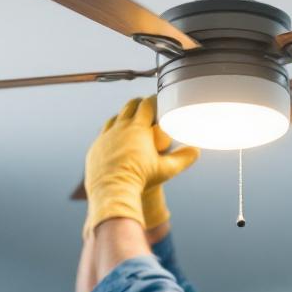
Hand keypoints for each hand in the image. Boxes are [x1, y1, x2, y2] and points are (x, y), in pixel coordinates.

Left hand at [84, 97, 198, 236]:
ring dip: (123, 116)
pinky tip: (116, 138)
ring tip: (131, 121)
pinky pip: (103, 133)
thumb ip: (183, 159)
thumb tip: (196, 151)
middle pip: (130, 106)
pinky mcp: (95, 147)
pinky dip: (111, 132)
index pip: (146, 105)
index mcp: (137, 128)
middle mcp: (119, 128)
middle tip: (147, 107)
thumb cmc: (141, 179)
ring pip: (115, 118)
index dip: (154, 100)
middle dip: (139, 104)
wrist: (112, 191)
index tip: (159, 100)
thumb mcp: (166, 169)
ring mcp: (105, 136)